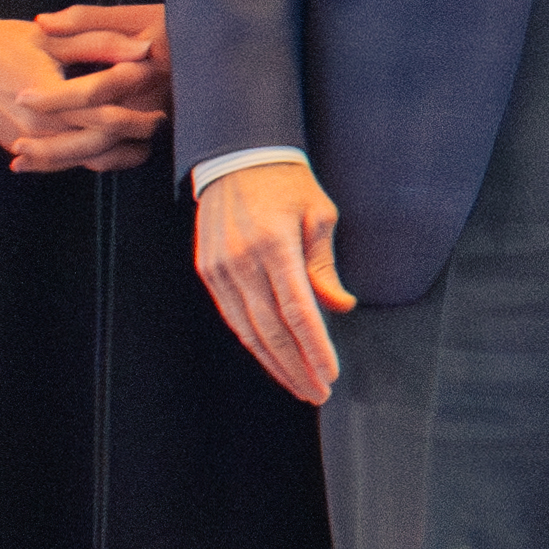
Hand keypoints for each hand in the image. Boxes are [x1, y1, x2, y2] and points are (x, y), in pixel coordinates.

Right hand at [0, 9, 172, 172]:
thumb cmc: (4, 41)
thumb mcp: (53, 37)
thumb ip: (102, 45)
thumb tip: (144, 52)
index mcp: (49, 96)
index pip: (106, 117)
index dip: (138, 116)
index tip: (161, 107)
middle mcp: (38, 126)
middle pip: (98, 145)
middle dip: (133, 137)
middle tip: (158, 124)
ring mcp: (25, 141)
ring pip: (80, 160)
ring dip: (115, 154)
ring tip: (141, 141)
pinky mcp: (16, 146)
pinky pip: (59, 162)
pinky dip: (86, 159)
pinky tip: (110, 151)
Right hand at [196, 162, 355, 404]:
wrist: (237, 156)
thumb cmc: (286, 183)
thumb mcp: (319, 214)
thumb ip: (325, 266)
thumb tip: (340, 307)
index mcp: (274, 245)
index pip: (298, 311)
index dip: (314, 348)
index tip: (330, 374)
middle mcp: (242, 261)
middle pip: (272, 330)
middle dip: (297, 366)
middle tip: (318, 391)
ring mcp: (220, 268)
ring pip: (248, 330)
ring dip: (275, 362)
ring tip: (300, 385)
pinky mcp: (208, 270)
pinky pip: (233, 317)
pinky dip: (253, 342)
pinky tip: (272, 359)